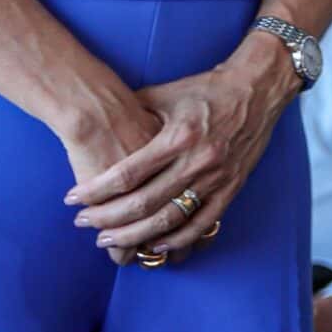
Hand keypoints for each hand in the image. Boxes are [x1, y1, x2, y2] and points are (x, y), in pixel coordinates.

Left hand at [67, 37, 295, 264]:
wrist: (258, 87)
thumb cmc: (207, 88)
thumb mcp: (164, 94)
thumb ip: (132, 113)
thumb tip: (99, 126)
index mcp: (177, 136)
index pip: (127, 175)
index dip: (95, 191)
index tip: (73, 199)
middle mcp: (197, 160)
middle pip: (143, 203)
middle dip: (107, 218)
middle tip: (84, 223)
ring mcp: (217, 177)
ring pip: (169, 219)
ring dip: (135, 235)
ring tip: (110, 239)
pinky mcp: (232, 186)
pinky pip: (203, 223)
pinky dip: (178, 239)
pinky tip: (155, 245)